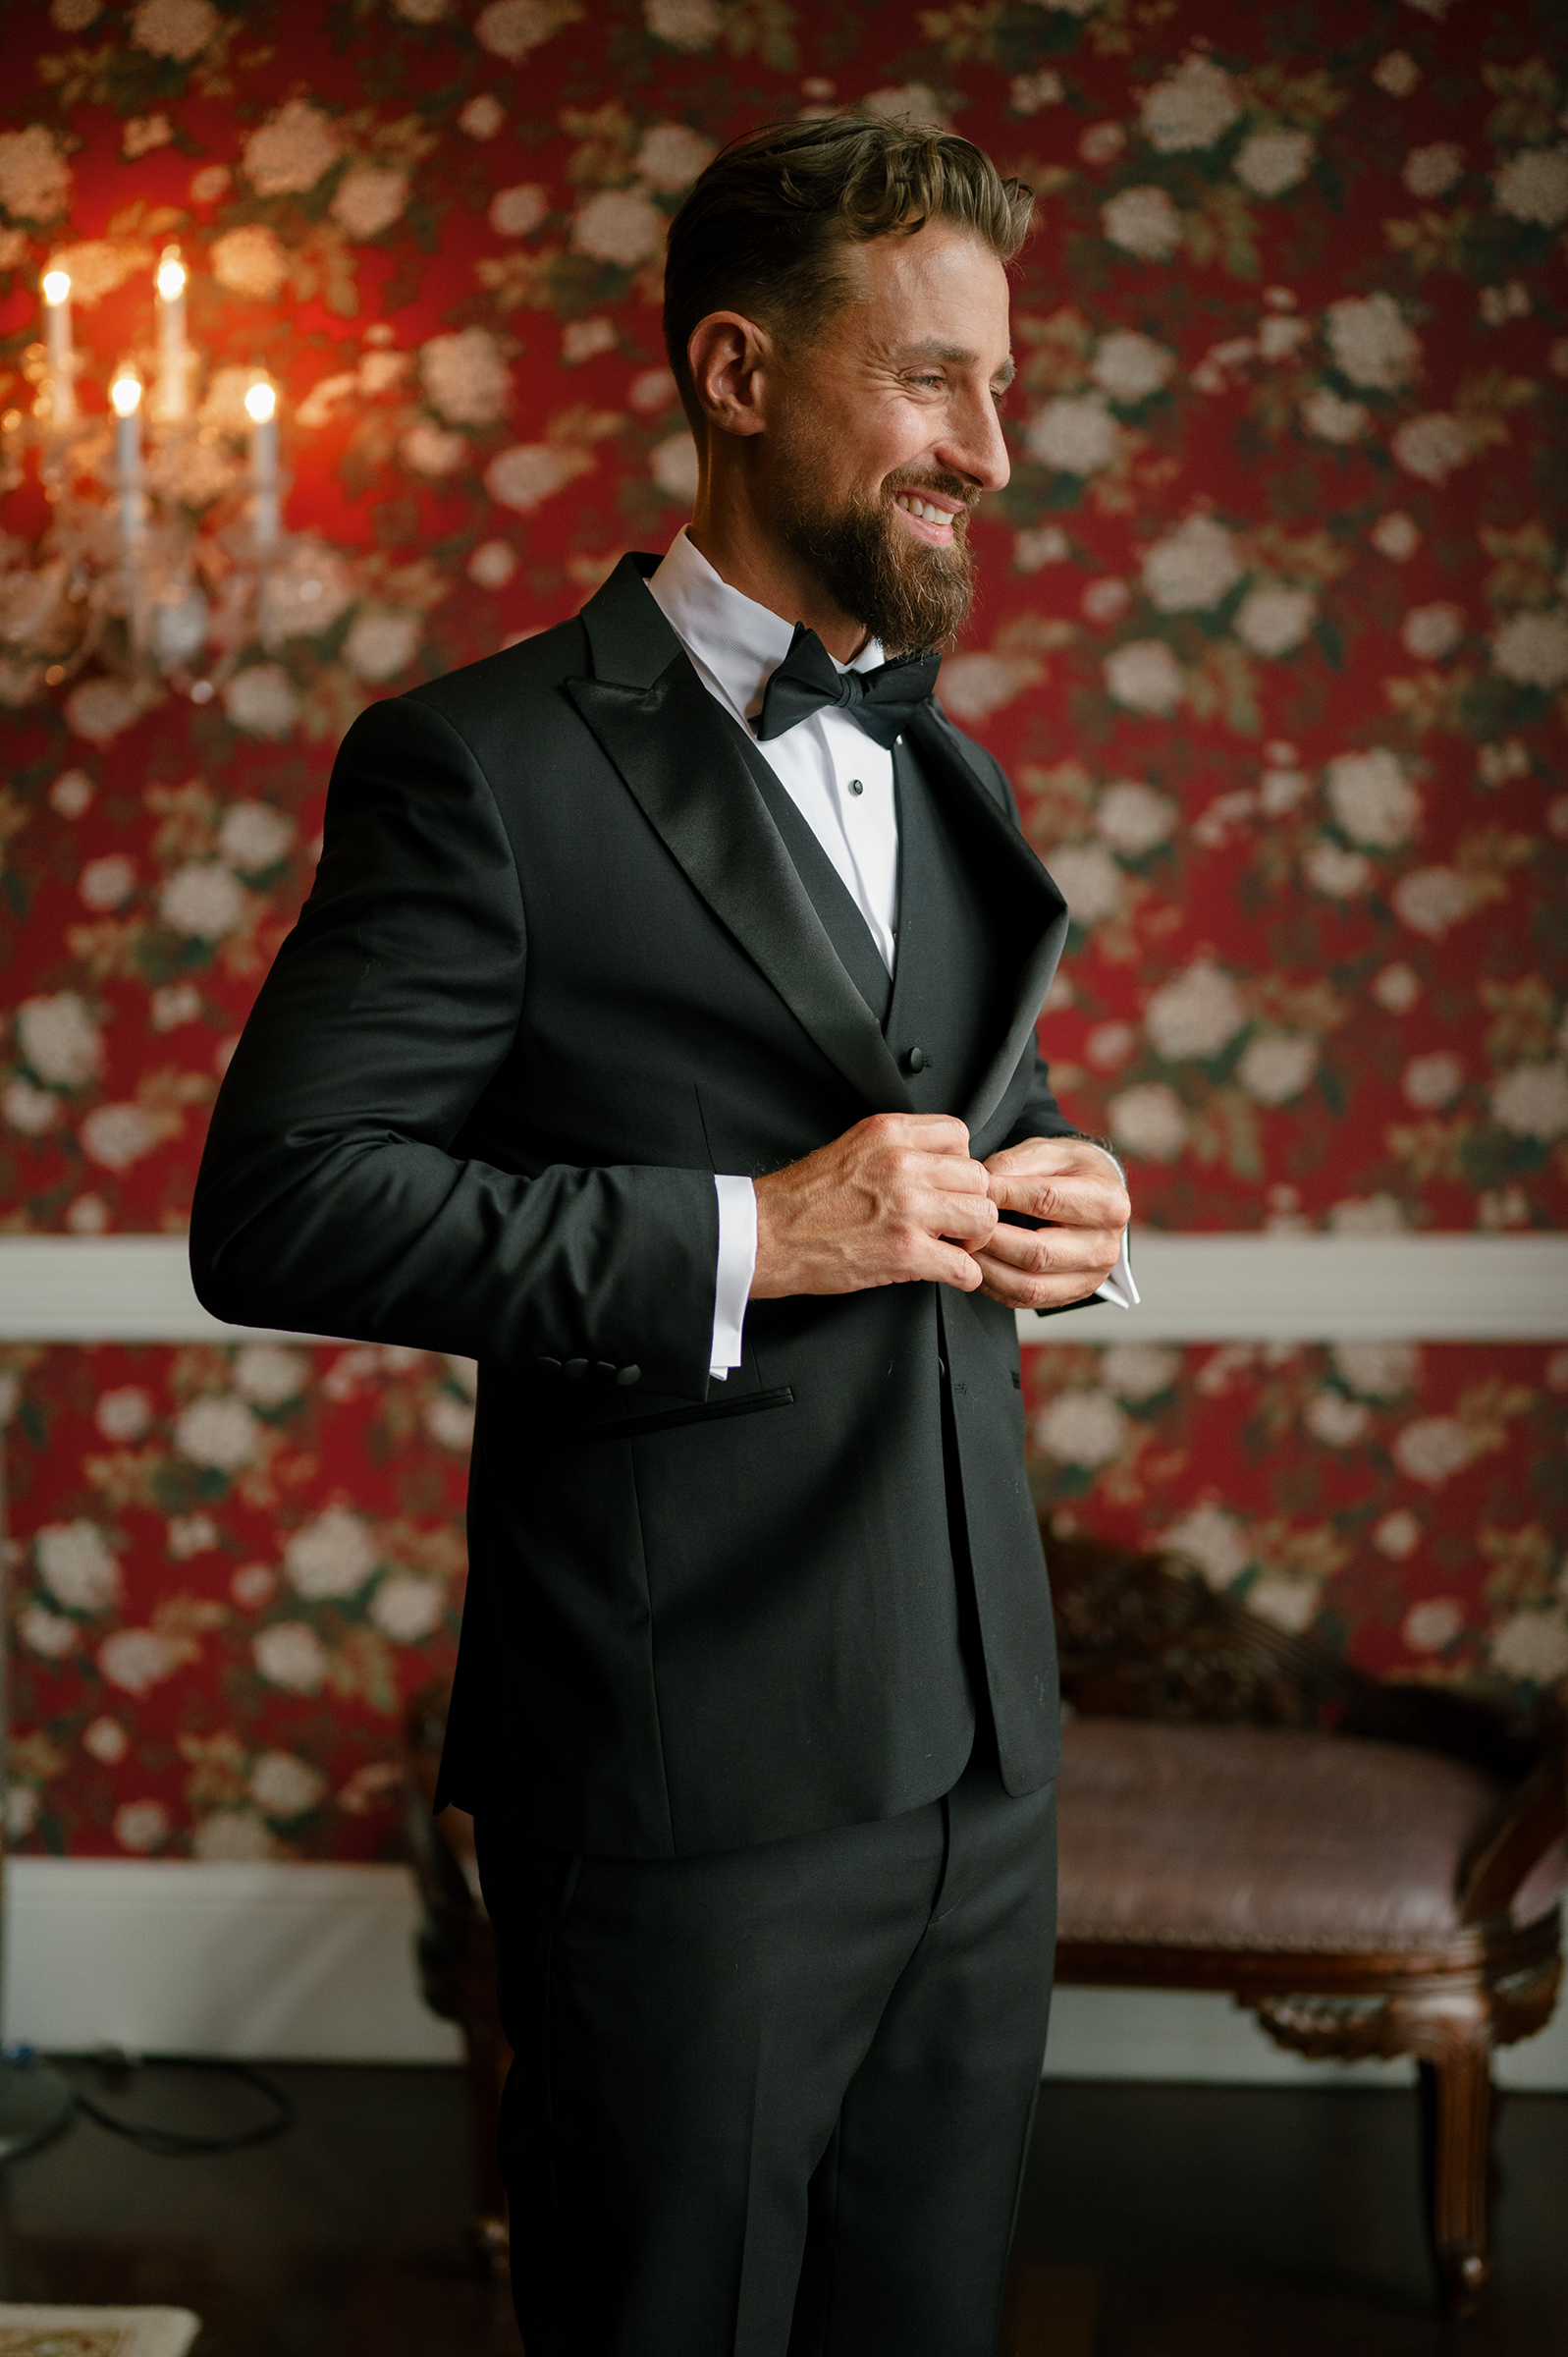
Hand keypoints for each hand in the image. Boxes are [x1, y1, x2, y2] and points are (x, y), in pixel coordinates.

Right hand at [751, 1114, 997, 1298]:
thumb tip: (936, 1167)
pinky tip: (945, 1274)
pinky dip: (963, 1276)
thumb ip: (895, 1150)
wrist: (765, 1235)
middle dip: (970, 1203)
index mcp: (888, 1134)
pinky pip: (965, 1266)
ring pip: (982, 1217)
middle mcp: (902, 1165)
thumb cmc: (801, 1199)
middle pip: (978, 1178)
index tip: (948, 1185)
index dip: (959, 1165)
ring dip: (972, 1238)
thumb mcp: (850, 1149)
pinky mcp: (905, 1252)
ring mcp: (907, 1208)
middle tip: (953, 1222)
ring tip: (952, 1246)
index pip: (959, 1136)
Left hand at [971, 1137, 1130, 1311]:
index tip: (973, 1191)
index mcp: (1108, 1202)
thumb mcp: (1050, 1152)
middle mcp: (1105, 1246)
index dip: (1003, 1196)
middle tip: (959, 1227)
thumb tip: (982, 1183)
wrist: (1095, 1198)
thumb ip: (1016, 1163)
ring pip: (1029, 1285)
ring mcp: (1091, 1277)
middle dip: (991, 1240)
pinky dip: (993, 1286)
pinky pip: (1025, 1300)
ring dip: (987, 1268)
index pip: (1046, 1201)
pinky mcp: (1071, 1295)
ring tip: (961, 1249)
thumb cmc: (1071, 1171)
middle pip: (1037, 1252)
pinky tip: (975, 1266)